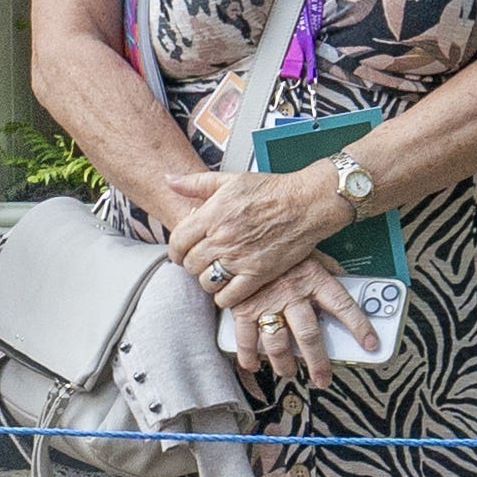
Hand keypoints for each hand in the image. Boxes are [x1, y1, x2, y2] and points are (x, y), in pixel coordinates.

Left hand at [156, 158, 355, 310]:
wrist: (306, 203)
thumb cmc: (272, 190)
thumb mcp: (230, 179)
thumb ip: (196, 183)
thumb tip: (169, 181)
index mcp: (213, 214)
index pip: (178, 241)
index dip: (175, 250)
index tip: (180, 253)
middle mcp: (223, 237)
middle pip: (190, 263)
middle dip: (192, 264)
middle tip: (201, 263)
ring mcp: (240, 257)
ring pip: (207, 281)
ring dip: (208, 280)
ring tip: (215, 274)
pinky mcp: (258, 273)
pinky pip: (229, 296)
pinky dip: (224, 297)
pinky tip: (228, 290)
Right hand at [218, 258, 367, 389]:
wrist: (242, 237)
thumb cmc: (280, 248)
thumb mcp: (310, 252)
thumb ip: (329, 270)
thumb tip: (352, 282)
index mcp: (313, 277)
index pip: (343, 305)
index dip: (359, 326)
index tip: (371, 344)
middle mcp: (292, 292)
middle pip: (309, 336)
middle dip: (318, 363)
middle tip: (322, 379)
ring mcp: (267, 302)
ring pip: (278, 343)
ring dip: (284, 364)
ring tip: (289, 372)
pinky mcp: (243, 308)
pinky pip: (247, 339)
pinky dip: (249, 356)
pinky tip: (254, 364)